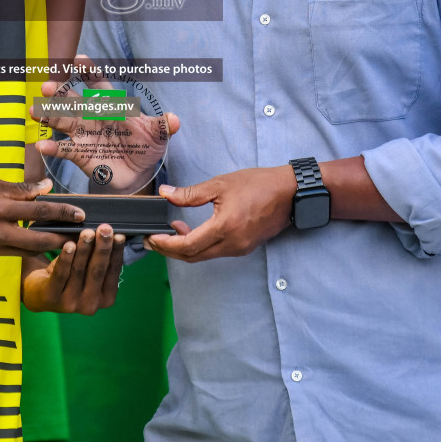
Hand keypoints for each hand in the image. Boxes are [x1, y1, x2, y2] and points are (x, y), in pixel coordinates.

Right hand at [0, 177, 82, 257]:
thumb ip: (17, 189)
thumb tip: (45, 187)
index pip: (39, 211)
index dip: (62, 213)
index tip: (81, 214)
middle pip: (39, 239)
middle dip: (62, 239)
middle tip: (81, 236)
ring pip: (28, 251)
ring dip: (48, 247)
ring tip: (66, 241)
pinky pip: (13, 254)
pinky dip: (27, 250)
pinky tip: (39, 245)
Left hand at [21, 224, 125, 314]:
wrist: (39, 292)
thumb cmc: (70, 276)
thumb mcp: (88, 269)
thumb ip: (99, 257)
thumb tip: (111, 232)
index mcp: (105, 298)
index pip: (113, 271)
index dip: (116, 252)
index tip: (119, 235)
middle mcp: (91, 305)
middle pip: (98, 271)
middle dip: (102, 248)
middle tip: (105, 229)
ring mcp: (71, 304)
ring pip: (79, 270)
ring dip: (84, 249)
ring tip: (87, 232)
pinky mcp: (52, 298)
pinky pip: (61, 274)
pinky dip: (66, 258)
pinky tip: (69, 245)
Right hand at [35, 55, 179, 193]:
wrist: (139, 173)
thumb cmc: (146, 146)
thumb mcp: (157, 135)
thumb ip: (164, 126)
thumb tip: (175, 120)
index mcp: (112, 106)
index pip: (99, 85)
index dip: (90, 72)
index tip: (79, 59)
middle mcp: (93, 117)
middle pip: (74, 101)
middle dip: (60, 93)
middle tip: (47, 86)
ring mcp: (84, 135)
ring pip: (63, 121)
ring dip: (50, 115)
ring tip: (36, 110)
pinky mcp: (80, 154)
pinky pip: (64, 149)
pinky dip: (53, 147)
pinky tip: (42, 145)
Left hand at [145, 165, 296, 262]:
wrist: (289, 193)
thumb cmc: (258, 185)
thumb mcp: (220, 185)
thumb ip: (190, 193)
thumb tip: (166, 194)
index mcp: (225, 227)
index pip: (188, 245)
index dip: (166, 244)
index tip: (151, 238)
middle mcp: (232, 244)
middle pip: (192, 256)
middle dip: (169, 250)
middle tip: (152, 240)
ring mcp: (239, 248)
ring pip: (203, 256)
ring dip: (184, 248)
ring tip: (171, 231)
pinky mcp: (244, 248)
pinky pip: (215, 252)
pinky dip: (199, 246)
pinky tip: (192, 231)